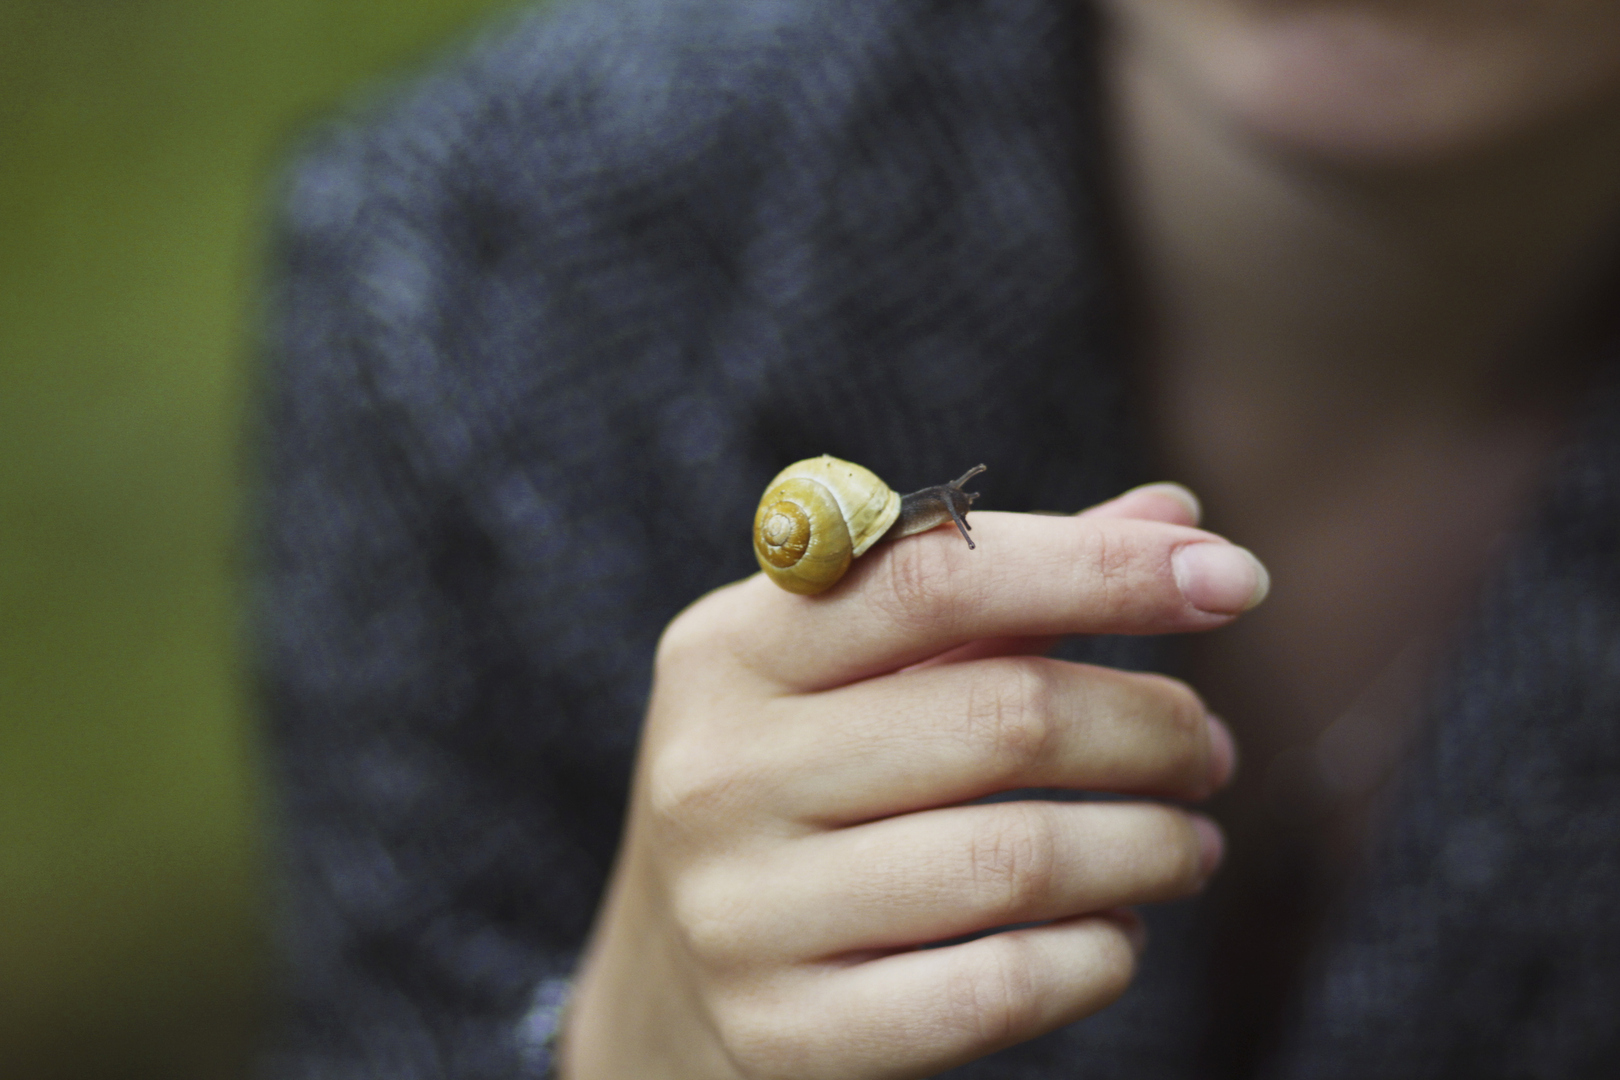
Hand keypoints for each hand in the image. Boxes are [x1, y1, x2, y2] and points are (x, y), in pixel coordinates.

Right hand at [561, 484, 1263, 1078]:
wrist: (667, 993)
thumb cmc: (791, 793)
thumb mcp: (846, 674)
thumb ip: (996, 592)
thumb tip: (1173, 513)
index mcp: (729, 651)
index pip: (938, 576)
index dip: (1104, 569)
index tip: (1234, 580)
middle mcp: (718, 772)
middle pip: (1005, 717)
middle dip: (1154, 727)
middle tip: (1210, 746)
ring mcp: (743, 912)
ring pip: (1019, 861)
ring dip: (1151, 846)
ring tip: (1191, 843)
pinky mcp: (788, 1034)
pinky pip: (999, 989)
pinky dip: (1099, 958)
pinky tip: (1117, 934)